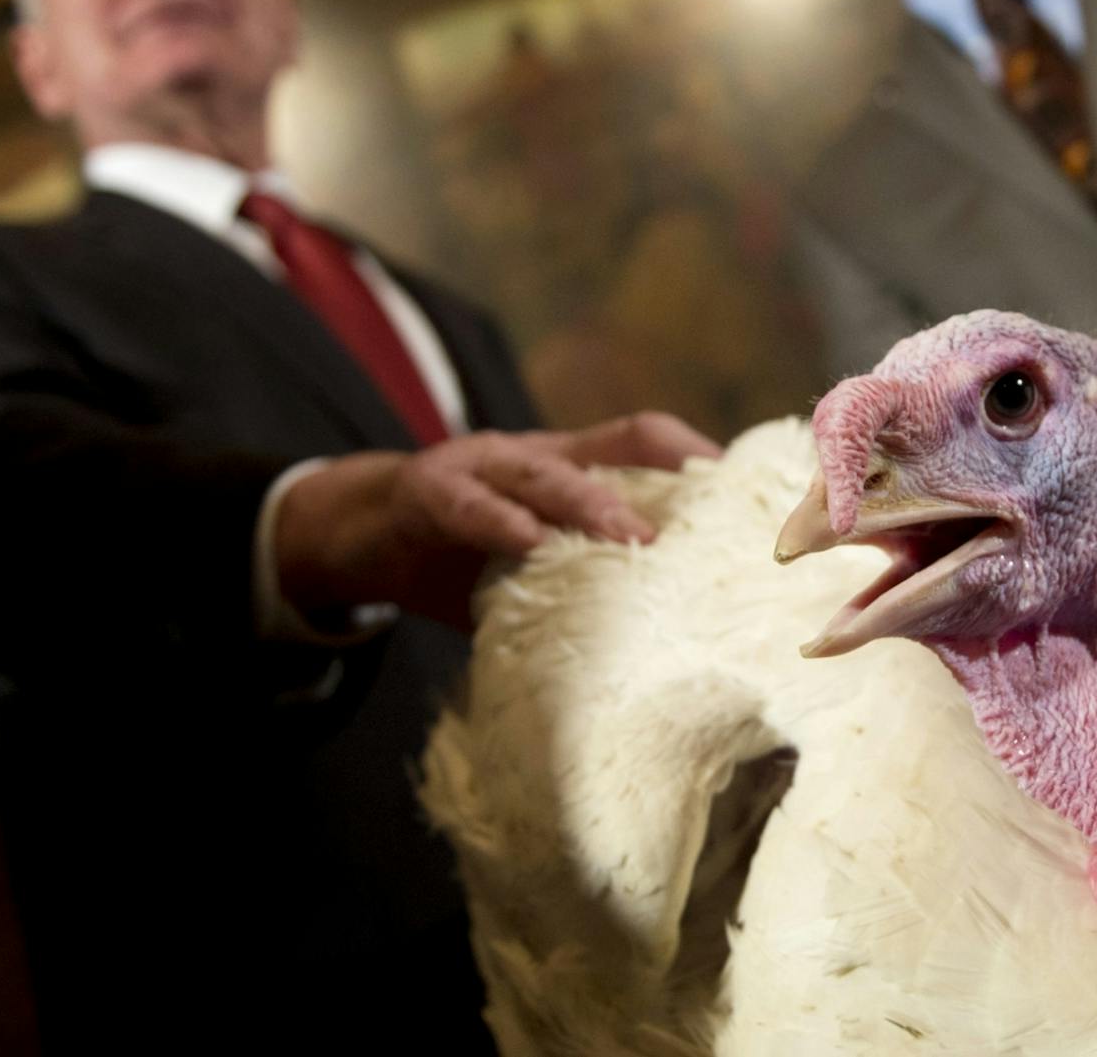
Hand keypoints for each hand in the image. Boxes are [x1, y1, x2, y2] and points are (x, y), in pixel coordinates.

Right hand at [273, 412, 720, 628]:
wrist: (352, 533)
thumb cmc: (453, 556)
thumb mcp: (522, 567)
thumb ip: (574, 587)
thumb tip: (651, 653)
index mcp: (564, 467)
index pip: (641, 443)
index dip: (693, 456)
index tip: (744, 490)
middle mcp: (531, 454)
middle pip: (612, 450)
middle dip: (663, 482)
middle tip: (709, 525)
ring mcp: (478, 465)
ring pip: (545, 474)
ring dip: (590, 503)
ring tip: (630, 535)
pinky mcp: (424, 490)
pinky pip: (466, 504)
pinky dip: (498, 521)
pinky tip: (526, 542)